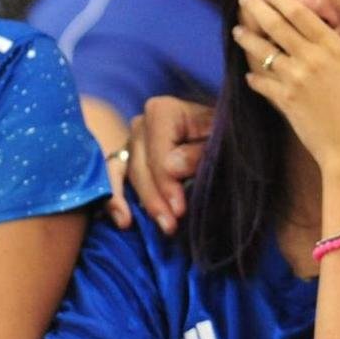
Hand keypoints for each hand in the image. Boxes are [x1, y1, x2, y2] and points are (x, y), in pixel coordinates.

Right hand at [107, 96, 212, 233]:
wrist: (224, 133)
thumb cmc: (225, 134)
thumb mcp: (221, 140)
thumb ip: (199, 153)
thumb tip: (171, 167)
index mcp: (162, 112)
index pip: (158, 155)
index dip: (167, 184)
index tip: (179, 210)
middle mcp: (141, 124)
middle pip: (140, 166)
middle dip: (154, 199)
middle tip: (169, 226)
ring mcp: (131, 140)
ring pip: (126, 175)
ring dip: (136, 203)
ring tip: (141, 226)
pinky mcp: (128, 157)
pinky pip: (114, 178)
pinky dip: (114, 198)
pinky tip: (123, 220)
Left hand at [233, 0, 339, 174]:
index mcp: (334, 49)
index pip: (302, 15)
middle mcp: (310, 60)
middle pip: (277, 27)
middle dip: (257, 8)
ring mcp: (294, 81)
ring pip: (264, 53)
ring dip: (248, 39)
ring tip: (237, 30)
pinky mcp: (285, 103)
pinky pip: (262, 84)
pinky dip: (254, 78)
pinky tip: (249, 74)